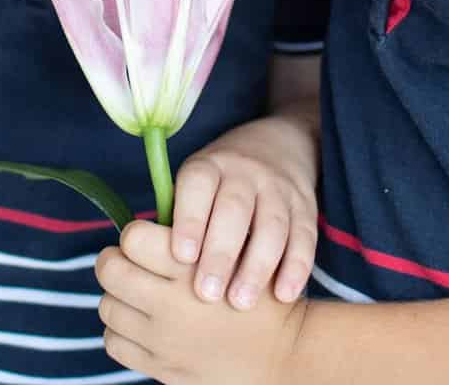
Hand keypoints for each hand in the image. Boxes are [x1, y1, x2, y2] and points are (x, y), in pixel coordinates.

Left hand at [97, 221, 306, 384]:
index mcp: (191, 267)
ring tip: (135, 289)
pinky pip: (114, 343)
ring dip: (117, 294)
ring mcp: (164, 341)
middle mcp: (172, 304)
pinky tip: (140, 320)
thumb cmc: (260, 290)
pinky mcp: (161, 369)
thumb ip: (192, 235)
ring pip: (107, 306)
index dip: (134, 233)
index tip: (142, 237)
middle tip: (125, 258)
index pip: (133, 238)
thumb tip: (144, 229)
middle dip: (113, 259)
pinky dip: (120, 328)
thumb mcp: (237, 249)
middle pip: (111, 270)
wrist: (283, 354)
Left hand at [168, 113, 317, 308]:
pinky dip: (296, 267)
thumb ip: (179, 216)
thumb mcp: (197, 184)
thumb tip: (144, 265)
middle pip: (234, 209)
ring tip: (239, 302)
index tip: (179, 257)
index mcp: (210, 166)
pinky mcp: (305, 207)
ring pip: (272, 225)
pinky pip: (304, 237)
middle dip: (220, 253)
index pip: (198, 184)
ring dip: (256, 265)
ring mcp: (278, 189)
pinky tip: (283, 295)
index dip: (189, 219)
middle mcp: (245, 173)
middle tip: (206, 293)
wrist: (280, 146)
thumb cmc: (221, 182)